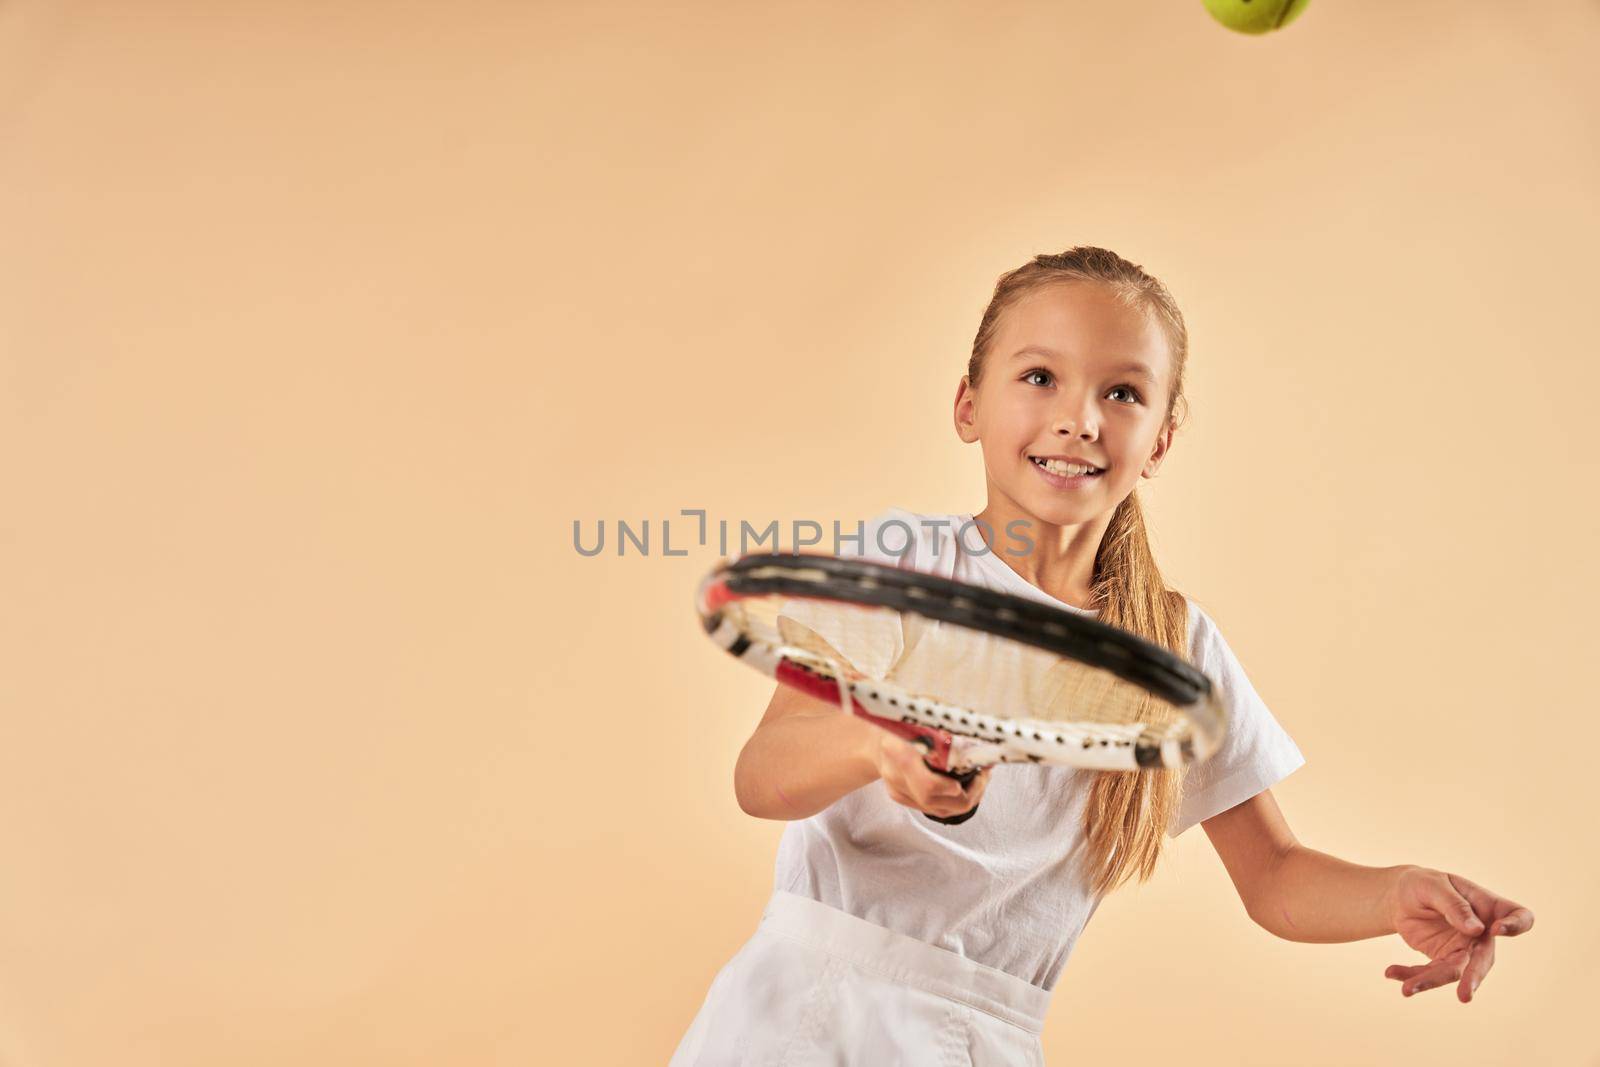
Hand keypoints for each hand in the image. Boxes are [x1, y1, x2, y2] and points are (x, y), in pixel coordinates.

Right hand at [871, 733, 989, 821]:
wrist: (876, 739)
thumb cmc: (904, 723)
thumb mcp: (922, 717)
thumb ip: (945, 726)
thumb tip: (978, 735)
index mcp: (897, 750)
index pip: (925, 784)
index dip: (949, 786)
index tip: (972, 774)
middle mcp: (895, 775)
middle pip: (932, 800)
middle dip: (967, 793)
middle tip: (984, 776)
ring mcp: (898, 791)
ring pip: (939, 809)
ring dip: (966, 798)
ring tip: (981, 780)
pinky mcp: (904, 799)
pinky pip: (936, 809)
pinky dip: (956, 801)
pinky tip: (968, 786)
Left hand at [1383, 866, 1533, 1002]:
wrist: (1401, 897)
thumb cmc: (1423, 884)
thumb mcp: (1433, 885)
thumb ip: (1454, 905)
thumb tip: (1477, 930)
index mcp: (1488, 907)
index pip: (1519, 916)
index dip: (1515, 925)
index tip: (1497, 930)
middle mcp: (1482, 933)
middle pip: (1484, 958)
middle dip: (1473, 977)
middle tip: (1464, 996)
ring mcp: (1464, 950)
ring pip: (1454, 972)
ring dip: (1430, 981)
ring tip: (1407, 989)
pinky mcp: (1443, 960)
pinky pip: (1429, 973)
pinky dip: (1410, 975)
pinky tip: (1390, 973)